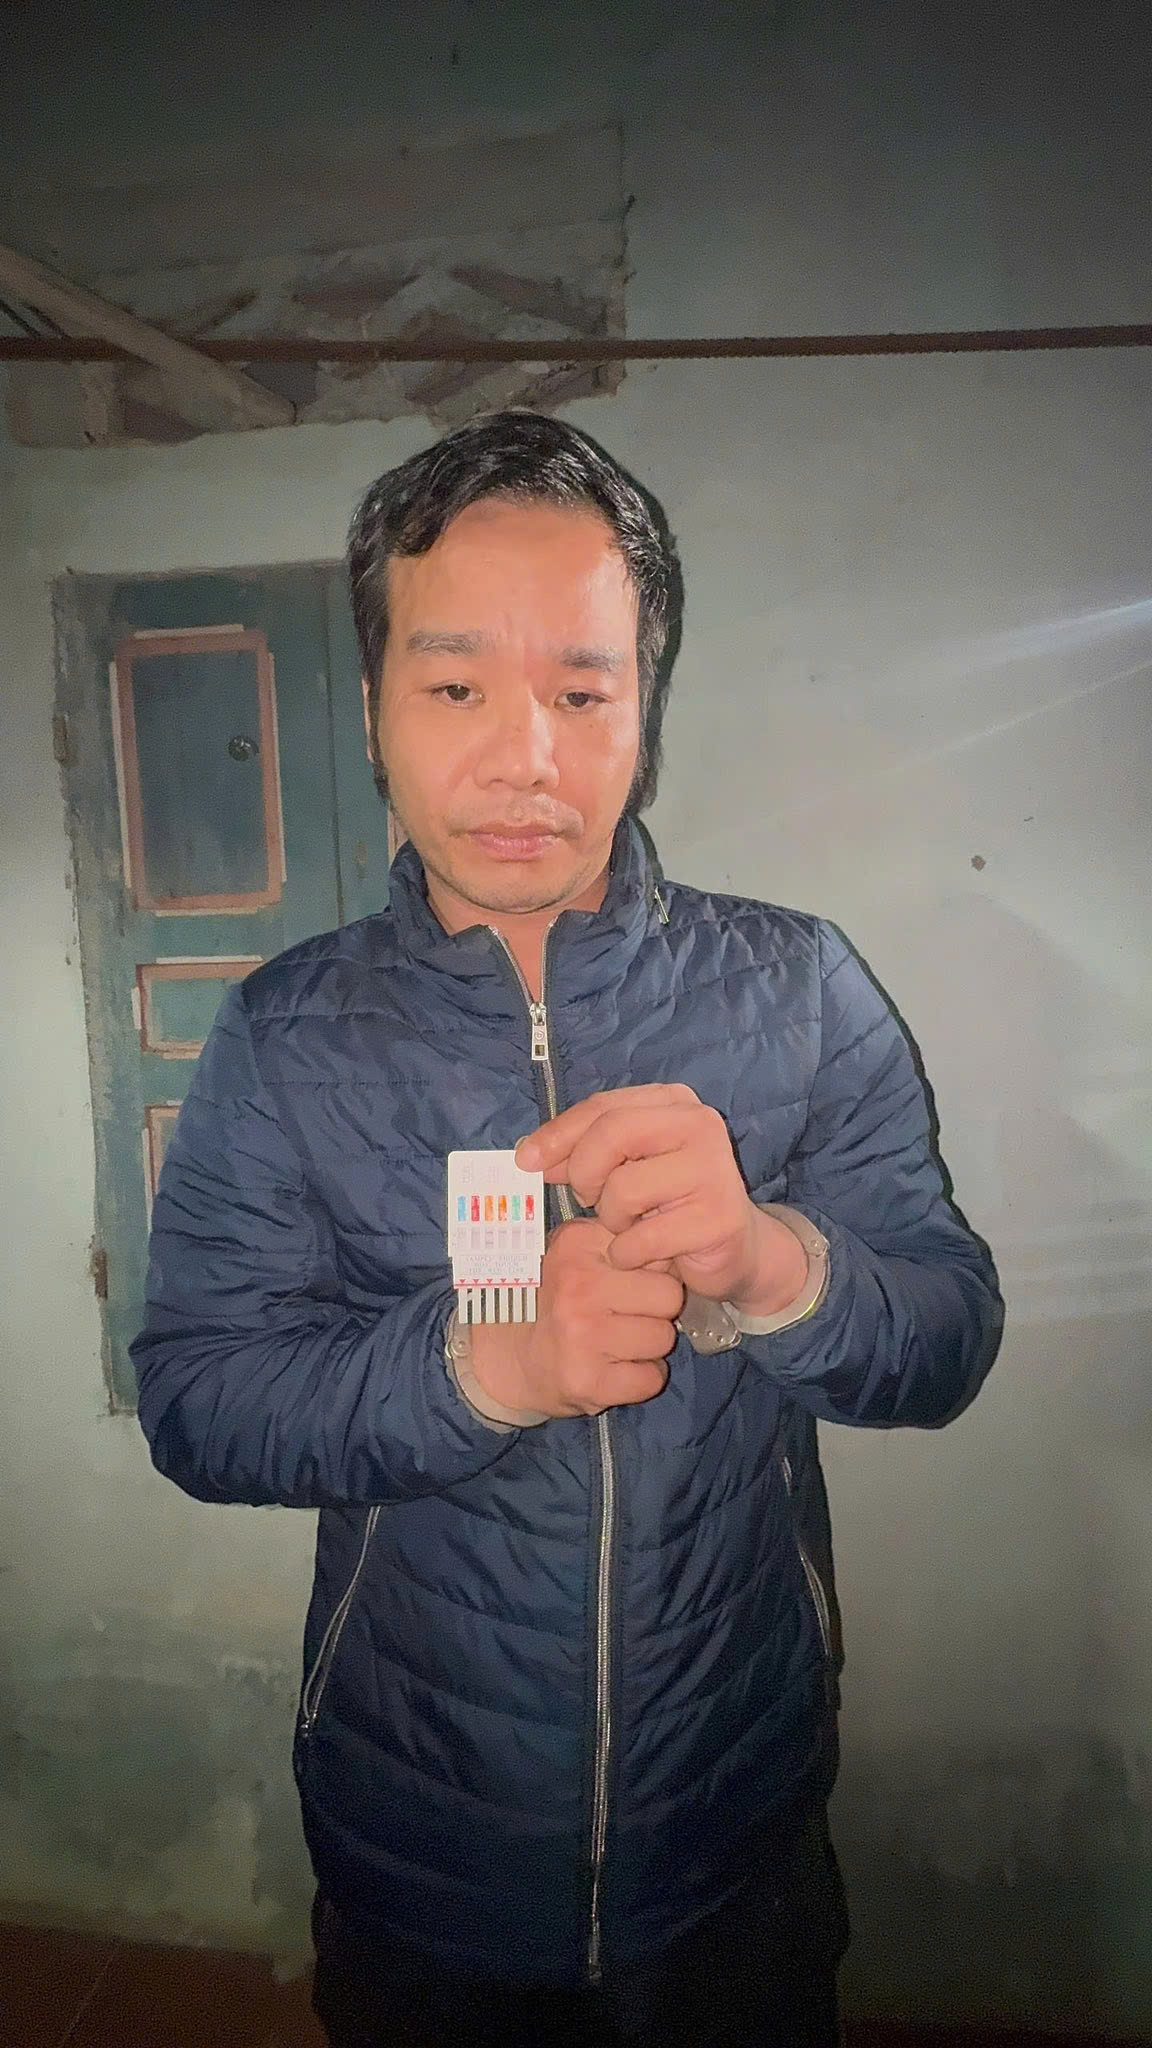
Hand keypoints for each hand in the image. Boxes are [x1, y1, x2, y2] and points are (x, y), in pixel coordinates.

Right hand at [468, 1218, 684, 1419]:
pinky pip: (651, 1379)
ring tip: (617, 1344)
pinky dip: (640, 1380)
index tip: (627, 1283)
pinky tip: (614, 1370)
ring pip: (663, 1339)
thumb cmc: (556, 1300)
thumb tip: (677, 1255)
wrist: (507, 1356)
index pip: (655, 1252)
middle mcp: (578, 1285)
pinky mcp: (588, 1380)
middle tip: (626, 1318)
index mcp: (577, 1245)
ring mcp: (582, 1334)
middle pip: (669, 1296)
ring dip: (649, 1347)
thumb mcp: (579, 1254)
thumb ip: (624, 1246)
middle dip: (657, 1311)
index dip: (651, 1272)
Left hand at [516, 1085, 808, 1313]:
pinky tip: (642, 1254)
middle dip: (585, 1173)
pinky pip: (642, 1238)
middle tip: (589, 1198)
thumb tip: (529, 1154)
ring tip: (630, 1225)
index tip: (526, 1161)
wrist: (734, 1250)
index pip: (603, 1107)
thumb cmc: (669, 1204)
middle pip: (611, 1135)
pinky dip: (628, 1253)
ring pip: (623, 1189)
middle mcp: (700, 1125)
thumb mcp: (623, 1168)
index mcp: (674, 1103)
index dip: (559, 1134)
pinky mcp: (718, 1218)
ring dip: (612, 1219)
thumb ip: (583, 1153)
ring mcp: (713, 1169)